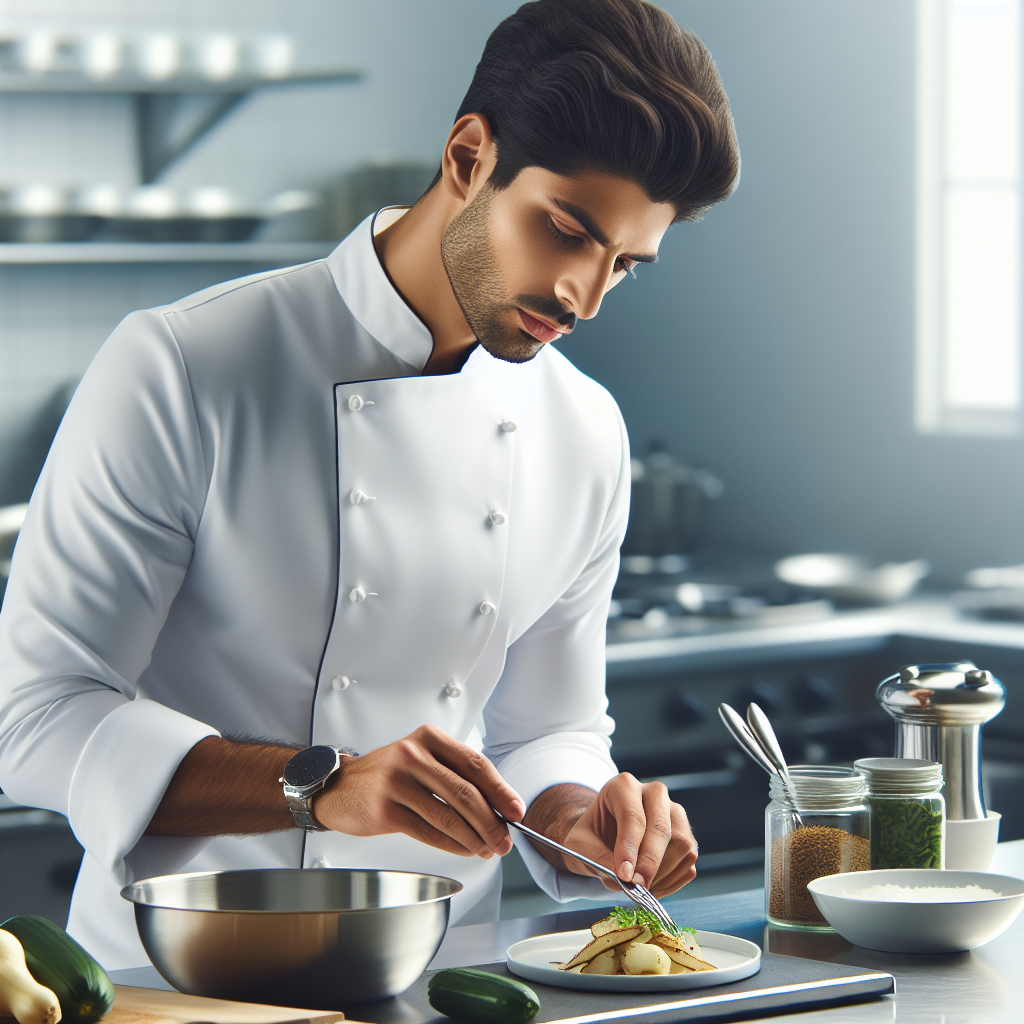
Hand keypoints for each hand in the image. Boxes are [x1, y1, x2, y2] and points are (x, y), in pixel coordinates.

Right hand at [313, 725, 523, 857]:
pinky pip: (428, 832)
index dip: (501, 790)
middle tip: (505, 840)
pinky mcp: (384, 809)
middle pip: (465, 793)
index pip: (475, 764)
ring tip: (487, 849)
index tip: (517, 811)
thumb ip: (455, 777)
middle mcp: (413, 755)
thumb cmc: (388, 776)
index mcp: (429, 738)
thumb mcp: (422, 761)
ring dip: (474, 838)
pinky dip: (452, 845)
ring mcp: (396, 781)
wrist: (340, 787)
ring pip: (448, 816)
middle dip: (491, 822)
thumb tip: (499, 808)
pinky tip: (463, 849)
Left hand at [528, 775, 696, 897]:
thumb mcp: (580, 845)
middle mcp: (654, 793)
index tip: (624, 875)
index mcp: (623, 786)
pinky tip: (652, 886)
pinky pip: (689, 861)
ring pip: (682, 844)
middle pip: (662, 828)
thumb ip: (598, 858)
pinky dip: (673, 880)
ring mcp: (674, 812)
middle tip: (637, 886)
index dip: (630, 848)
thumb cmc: (591, 836)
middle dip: (650, 862)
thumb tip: (625, 878)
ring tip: (640, 887)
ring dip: (663, 873)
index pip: (633, 817)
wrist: (602, 836)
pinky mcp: (686, 833)